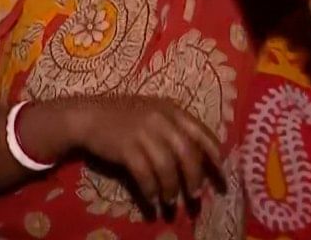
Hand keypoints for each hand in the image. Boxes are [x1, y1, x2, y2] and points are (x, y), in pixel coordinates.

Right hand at [65, 96, 223, 209]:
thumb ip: (175, 128)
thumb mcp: (154, 112)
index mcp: (172, 109)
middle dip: (195, 178)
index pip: (202, 132)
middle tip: (196, 195)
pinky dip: (151, 190)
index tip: (222, 174)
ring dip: (172, 188)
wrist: (88, 115)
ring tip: (171, 200)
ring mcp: (143, 132)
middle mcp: (161, 119)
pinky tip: (152, 200)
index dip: (214, 155)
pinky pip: (145, 175)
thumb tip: (200, 156)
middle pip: (188, 153)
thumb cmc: (123, 116)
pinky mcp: (126, 148)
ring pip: (167, 167)